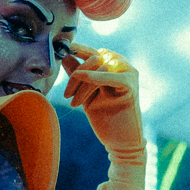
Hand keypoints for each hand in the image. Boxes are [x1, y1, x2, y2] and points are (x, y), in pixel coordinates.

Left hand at [62, 43, 143, 158]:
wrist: (120, 141)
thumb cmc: (104, 116)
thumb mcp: (85, 93)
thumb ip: (78, 74)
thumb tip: (63, 55)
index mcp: (111, 64)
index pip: (90, 52)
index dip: (75, 50)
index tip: (58, 48)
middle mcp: (121, 64)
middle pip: (92, 58)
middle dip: (75, 74)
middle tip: (66, 94)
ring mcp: (128, 73)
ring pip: (97, 67)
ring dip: (80, 84)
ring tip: (73, 103)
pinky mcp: (130, 86)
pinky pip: (110, 76)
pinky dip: (95, 76)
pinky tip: (83, 77)